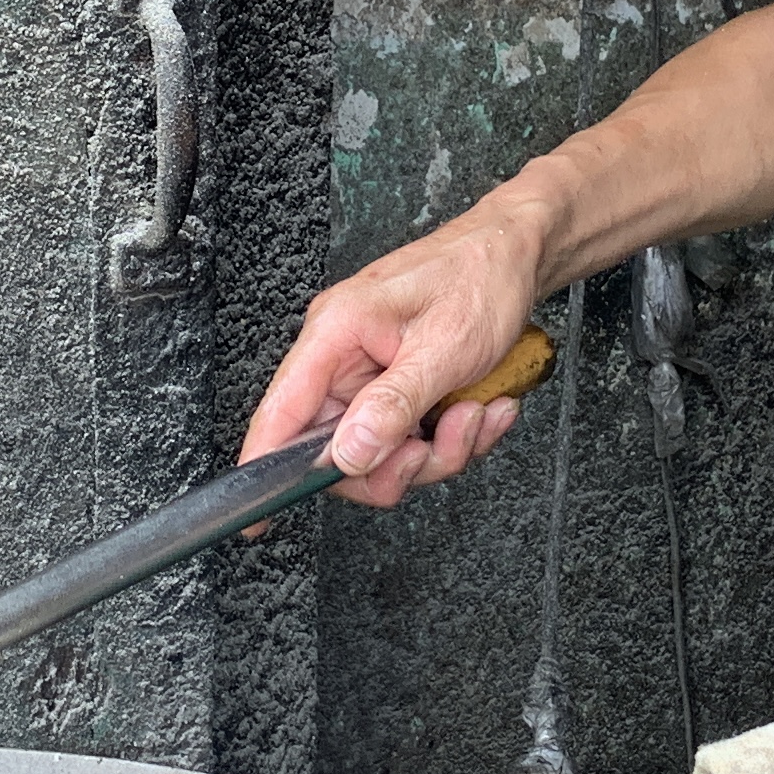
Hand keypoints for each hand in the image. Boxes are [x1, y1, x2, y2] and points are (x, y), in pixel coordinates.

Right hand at [236, 209, 546, 504]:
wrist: (518, 254)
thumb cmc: (480, 276)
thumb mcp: (444, 346)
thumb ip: (393, 404)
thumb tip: (347, 455)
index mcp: (335, 334)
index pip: (280, 412)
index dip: (263, 468)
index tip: (256, 519)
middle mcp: (343, 357)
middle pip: (338, 450)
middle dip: (399, 464)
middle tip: (438, 444)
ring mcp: (371, 376)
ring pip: (382, 455)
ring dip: (438, 451)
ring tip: (474, 414)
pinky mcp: (398, 390)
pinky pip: (412, 441)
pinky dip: (453, 438)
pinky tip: (482, 408)